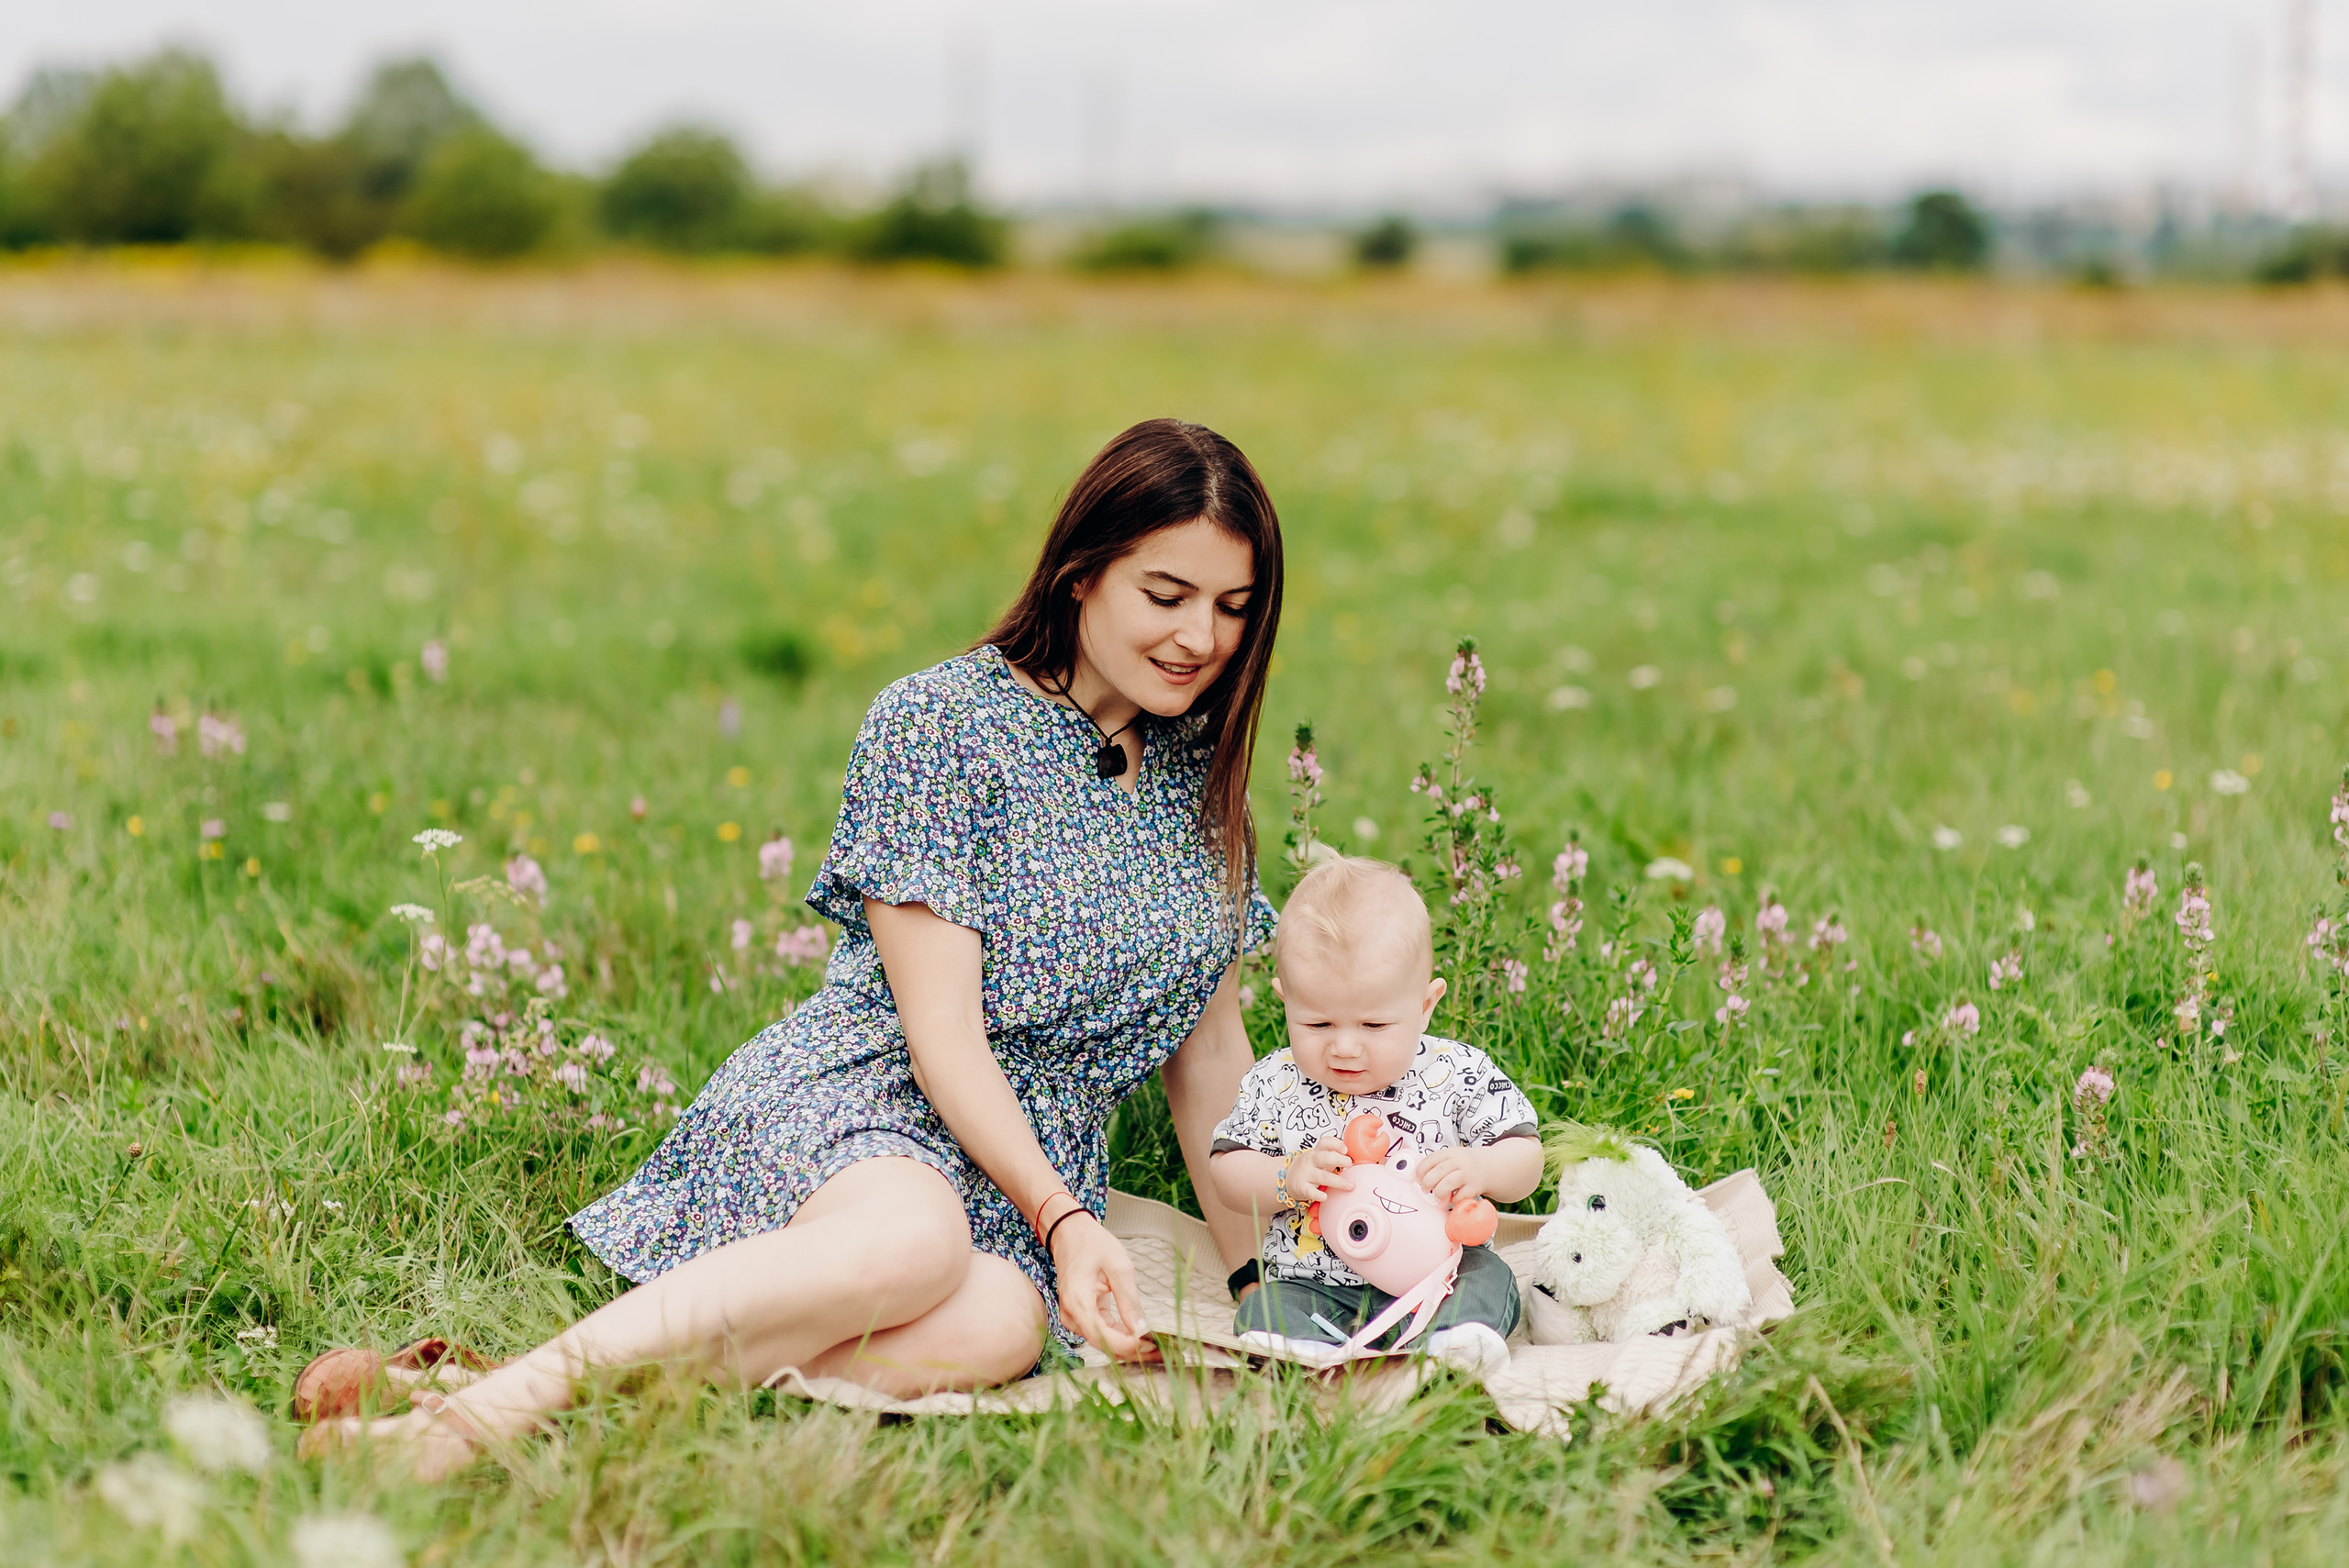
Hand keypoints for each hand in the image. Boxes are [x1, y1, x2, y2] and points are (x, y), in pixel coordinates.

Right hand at [1048, 1212, 1158, 1362]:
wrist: (1071, 1233)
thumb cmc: (1093, 1244)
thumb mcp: (1119, 1267)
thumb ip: (1129, 1301)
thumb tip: (1141, 1329)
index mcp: (1078, 1301)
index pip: (1102, 1337)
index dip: (1128, 1345)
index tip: (1151, 1345)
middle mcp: (1071, 1314)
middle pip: (1102, 1344)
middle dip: (1132, 1349)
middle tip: (1161, 1349)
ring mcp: (1073, 1317)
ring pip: (1102, 1341)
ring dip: (1127, 1344)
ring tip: (1155, 1342)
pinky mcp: (1080, 1316)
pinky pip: (1101, 1332)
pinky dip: (1120, 1335)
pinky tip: (1138, 1335)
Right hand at [1284, 1138, 1353, 1206]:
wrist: (1287, 1179)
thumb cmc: (1309, 1168)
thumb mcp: (1318, 1158)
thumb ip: (1333, 1157)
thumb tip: (1355, 1160)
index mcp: (1316, 1152)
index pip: (1325, 1143)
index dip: (1335, 1144)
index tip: (1346, 1150)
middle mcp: (1311, 1161)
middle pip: (1324, 1157)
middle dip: (1338, 1159)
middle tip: (1349, 1163)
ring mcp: (1306, 1174)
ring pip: (1322, 1176)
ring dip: (1338, 1181)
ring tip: (1350, 1185)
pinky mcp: (1301, 1188)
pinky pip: (1309, 1191)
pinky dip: (1317, 1194)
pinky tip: (1325, 1197)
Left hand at [1413, 1145, 1486, 1205]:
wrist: (1492, 1167)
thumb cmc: (1467, 1164)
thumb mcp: (1454, 1156)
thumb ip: (1439, 1163)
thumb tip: (1419, 1177)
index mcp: (1451, 1152)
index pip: (1431, 1159)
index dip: (1421, 1169)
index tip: (1418, 1178)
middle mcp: (1459, 1161)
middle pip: (1438, 1171)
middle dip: (1428, 1182)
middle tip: (1425, 1189)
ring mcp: (1468, 1174)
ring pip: (1447, 1184)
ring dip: (1439, 1192)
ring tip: (1438, 1196)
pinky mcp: (1475, 1187)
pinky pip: (1460, 1196)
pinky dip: (1453, 1200)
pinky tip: (1453, 1199)